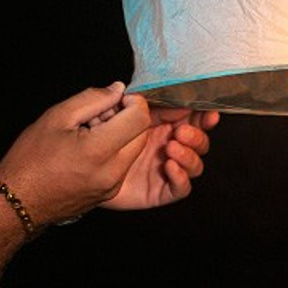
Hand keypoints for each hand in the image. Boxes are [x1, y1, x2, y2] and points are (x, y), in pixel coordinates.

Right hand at [0, 83, 159, 227]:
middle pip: (141, 134)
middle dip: (129, 118)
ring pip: (134, 150)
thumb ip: (92, 98)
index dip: (134, 102)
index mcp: (98, 150)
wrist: (16, 203)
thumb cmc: (30, 159)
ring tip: (92, 131)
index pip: (140, 118)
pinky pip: (124, 166)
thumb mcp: (56, 117)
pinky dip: (116, 152)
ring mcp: (112, 186)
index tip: (116, 99)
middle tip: (101, 114)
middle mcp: (112, 171)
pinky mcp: (109, 193)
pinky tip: (91, 149)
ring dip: (123, 135)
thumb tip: (118, 89)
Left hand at [99, 98, 216, 209]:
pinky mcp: (160, 191)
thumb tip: (154, 97)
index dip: (204, 115)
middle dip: (197, 136)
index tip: (208, 112)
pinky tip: (169, 167)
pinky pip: (181, 188)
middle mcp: (169, 146)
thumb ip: (137, 103)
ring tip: (171, 148)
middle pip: (200, 142)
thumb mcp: (115, 114)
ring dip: (190, 155)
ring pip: (196, 165)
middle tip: (181, 132)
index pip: (193, 118)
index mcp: (164, 125)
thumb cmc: (95, 138)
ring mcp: (167, 169)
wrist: (79, 170)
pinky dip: (181, 178)